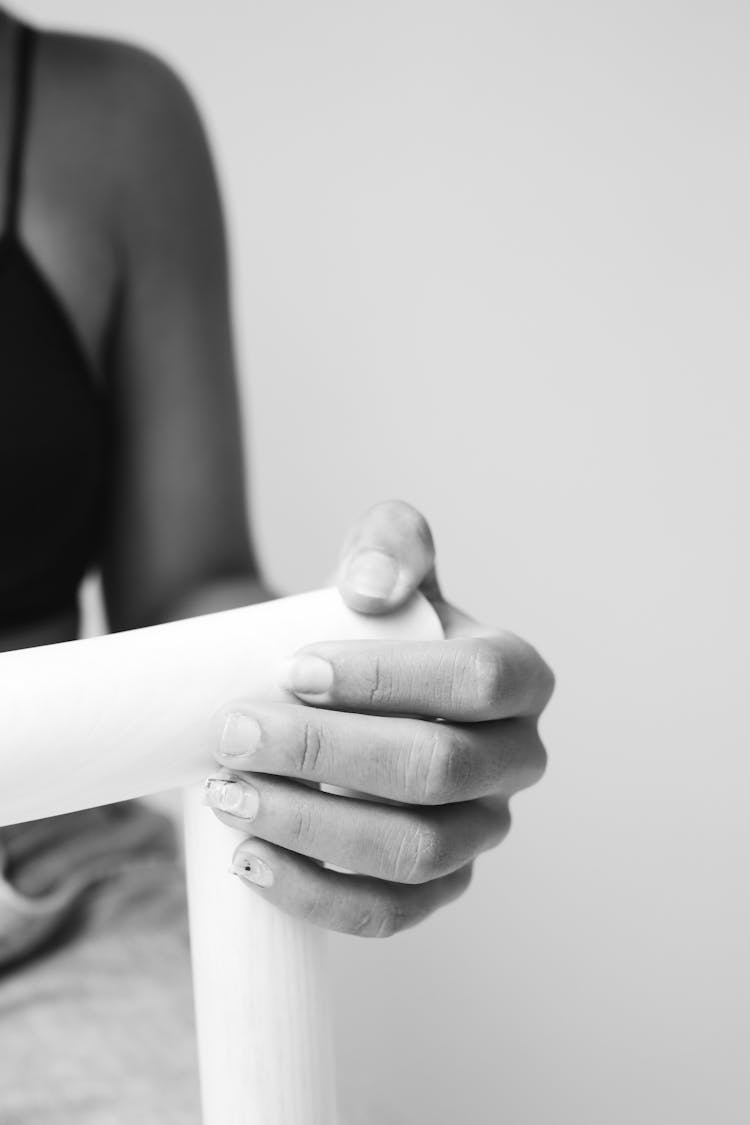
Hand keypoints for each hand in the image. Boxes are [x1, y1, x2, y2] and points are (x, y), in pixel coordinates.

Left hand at [205, 500, 553, 936]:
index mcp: (519, 676)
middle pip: (439, 771)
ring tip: (228, 794)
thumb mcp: (377, 562)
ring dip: (312, 828)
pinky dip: (316, 895)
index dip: (387, 680)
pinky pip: (389, 914)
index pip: (479, 681)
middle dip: (326, 755)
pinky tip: (249, 859)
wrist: (326, 693)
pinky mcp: (437, 888)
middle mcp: (514, 760)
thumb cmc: (360, 626)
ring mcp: (480, 832)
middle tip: (235, 734)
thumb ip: (388, 545)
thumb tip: (373, 592)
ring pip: (415, 853)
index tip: (293, 672)